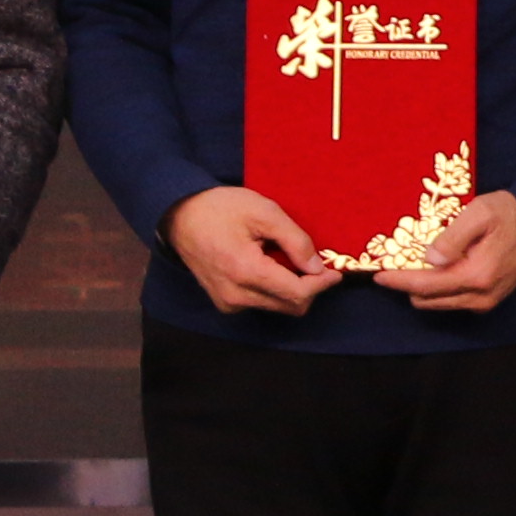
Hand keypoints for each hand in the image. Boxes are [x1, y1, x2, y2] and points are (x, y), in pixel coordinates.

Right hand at [166, 185, 335, 315]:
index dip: (321, 285)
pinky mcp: (224, 303)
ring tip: (287, 259)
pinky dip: (274, 290)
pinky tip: (269, 265)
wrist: (180, 216)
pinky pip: (261, 303)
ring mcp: (228, 303)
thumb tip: (317, 267)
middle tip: (315, 264)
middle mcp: (236, 296)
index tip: (335, 272)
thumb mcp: (264, 212)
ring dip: (292, 289)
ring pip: (277, 307)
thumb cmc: (221, 208)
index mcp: (246, 272)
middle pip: (290, 306)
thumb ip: (295, 240)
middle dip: (309, 288)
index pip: (297, 294)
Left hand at [358, 190, 515, 314]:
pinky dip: (438, 290)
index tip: (377, 275)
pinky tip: (436, 269)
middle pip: (427, 300)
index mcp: (476, 275)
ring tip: (413, 265)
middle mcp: (479, 297)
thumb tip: (429, 258)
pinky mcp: (488, 301)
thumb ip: (453, 237)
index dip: (398, 281)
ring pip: (438, 304)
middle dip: (407, 285)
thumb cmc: (511, 214)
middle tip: (396, 263)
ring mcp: (484, 302)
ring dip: (422, 288)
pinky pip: (451, 302)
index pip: (425, 286)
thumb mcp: (480, 213)